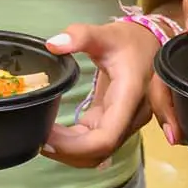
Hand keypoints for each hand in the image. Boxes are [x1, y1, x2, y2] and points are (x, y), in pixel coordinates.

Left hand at [43, 21, 159, 166]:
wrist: (150, 44)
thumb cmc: (129, 40)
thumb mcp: (106, 34)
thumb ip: (81, 36)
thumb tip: (53, 44)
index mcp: (129, 98)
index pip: (105, 139)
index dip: (75, 147)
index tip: (47, 138)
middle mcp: (130, 118)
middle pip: (100, 151)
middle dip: (67, 152)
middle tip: (37, 138)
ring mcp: (123, 123)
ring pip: (97, 153)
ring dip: (70, 152)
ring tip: (43, 138)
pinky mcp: (113, 122)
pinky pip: (94, 142)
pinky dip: (74, 144)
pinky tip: (54, 134)